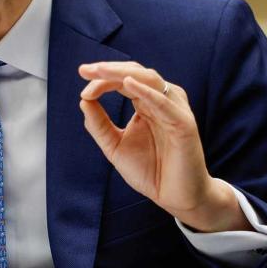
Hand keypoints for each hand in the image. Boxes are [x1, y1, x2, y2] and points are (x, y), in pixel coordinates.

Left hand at [78, 61, 246, 232]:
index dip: (102, 79)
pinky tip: (128, 84)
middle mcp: (161, 102)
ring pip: (150, 80)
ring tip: (101, 71)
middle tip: (86, 70)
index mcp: (146, 104)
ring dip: (123, 74)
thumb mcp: (115, 146)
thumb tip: (83, 100)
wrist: (176, 197)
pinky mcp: (184, 124)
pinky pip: (165, 103)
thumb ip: (99, 125)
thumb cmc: (151, 172)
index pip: (123, 81)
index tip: (82, 84)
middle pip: (136, 74)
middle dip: (109, 69)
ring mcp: (174, 110)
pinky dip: (146, 91)